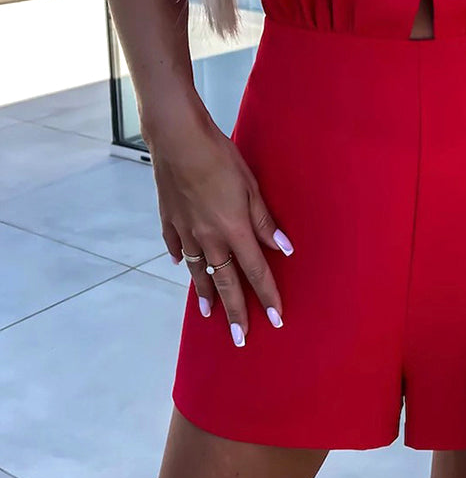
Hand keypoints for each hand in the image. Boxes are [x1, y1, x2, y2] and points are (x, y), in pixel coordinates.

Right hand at [149, 112, 292, 345]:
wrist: (177, 139)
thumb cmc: (219, 156)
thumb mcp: (250, 186)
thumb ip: (265, 220)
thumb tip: (283, 249)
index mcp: (233, 229)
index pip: (255, 271)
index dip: (267, 296)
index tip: (276, 320)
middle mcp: (208, 237)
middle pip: (225, 282)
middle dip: (235, 311)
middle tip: (239, 338)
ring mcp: (186, 230)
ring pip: (198, 270)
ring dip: (205, 293)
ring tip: (209, 313)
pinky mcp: (169, 219)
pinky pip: (177, 246)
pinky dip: (182, 258)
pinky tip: (183, 265)